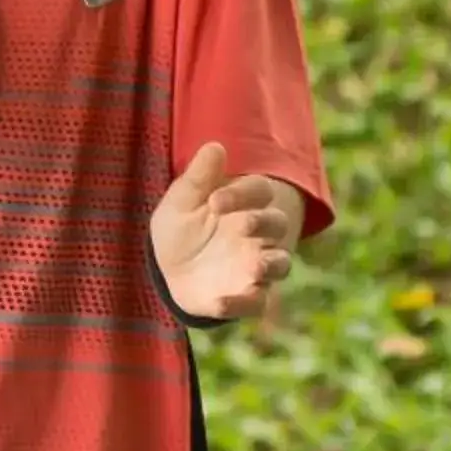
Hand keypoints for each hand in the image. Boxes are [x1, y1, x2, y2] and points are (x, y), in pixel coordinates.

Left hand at [151, 143, 301, 320]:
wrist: (169, 270)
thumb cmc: (181, 228)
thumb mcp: (182, 201)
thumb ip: (199, 177)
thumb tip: (215, 147)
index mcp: (245, 205)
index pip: (260, 191)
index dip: (243, 194)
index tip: (215, 201)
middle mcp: (258, 236)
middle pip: (278, 224)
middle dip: (264, 223)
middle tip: (243, 224)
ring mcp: (256, 267)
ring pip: (281, 264)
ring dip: (272, 264)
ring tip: (256, 265)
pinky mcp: (248, 296)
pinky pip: (256, 303)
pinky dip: (242, 303)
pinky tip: (220, 301)